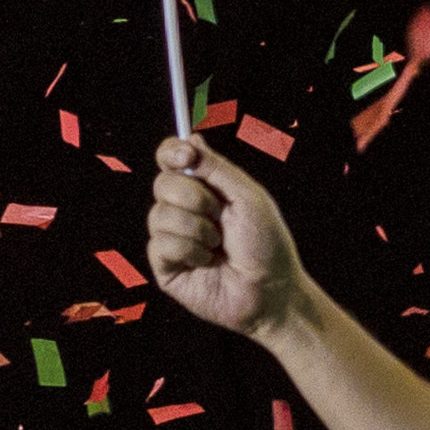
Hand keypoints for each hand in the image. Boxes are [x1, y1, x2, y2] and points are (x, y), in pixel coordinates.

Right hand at [145, 135, 307, 342]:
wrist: (270, 291)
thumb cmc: (267, 245)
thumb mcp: (248, 197)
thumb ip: (217, 168)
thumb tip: (191, 139)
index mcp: (204, 189)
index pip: (171, 160)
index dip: (171, 152)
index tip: (184, 156)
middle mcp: (184, 209)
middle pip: (161, 183)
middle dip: (193, 197)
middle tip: (218, 213)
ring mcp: (172, 237)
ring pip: (158, 214)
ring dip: (196, 228)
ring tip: (217, 245)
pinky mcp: (164, 265)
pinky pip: (160, 244)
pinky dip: (188, 250)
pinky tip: (205, 262)